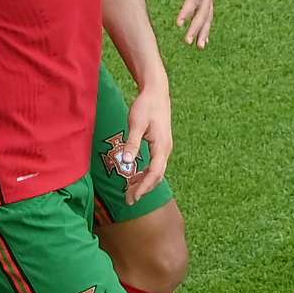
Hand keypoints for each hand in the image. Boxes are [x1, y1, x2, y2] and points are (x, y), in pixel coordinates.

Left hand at [121, 77, 172, 205]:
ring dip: (145, 183)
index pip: (154, 173)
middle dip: (143, 189)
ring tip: (129, 191)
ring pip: (157, 172)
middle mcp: (166, 149)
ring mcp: (165, 147)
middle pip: (157, 176)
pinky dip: (146, 174)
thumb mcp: (136, 124)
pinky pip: (156, 165)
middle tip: (128, 200)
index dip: (143, 187)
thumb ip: (132, 143)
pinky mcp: (161, 145)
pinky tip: (135, 176)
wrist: (157, 92)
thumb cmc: (146, 106)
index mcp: (161, 146)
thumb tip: (127, 163)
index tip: (132, 198)